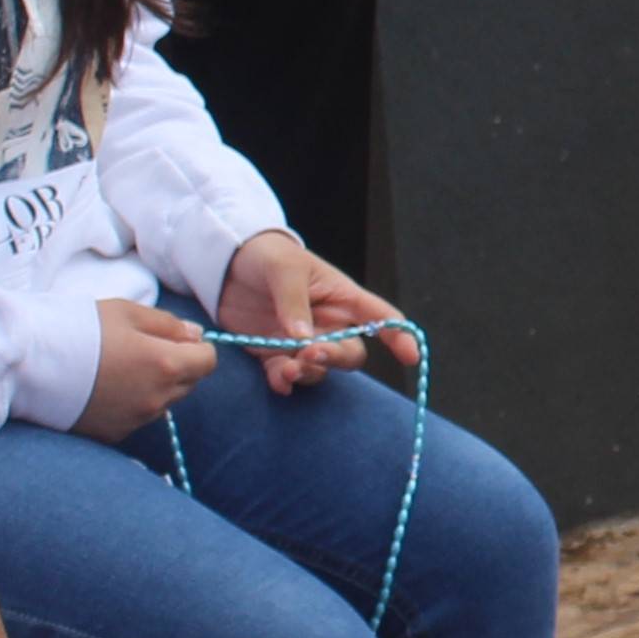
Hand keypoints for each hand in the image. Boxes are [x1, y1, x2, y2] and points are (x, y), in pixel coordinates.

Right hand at [75, 296, 215, 438]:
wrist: (30, 363)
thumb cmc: (79, 328)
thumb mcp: (127, 312)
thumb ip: (168, 324)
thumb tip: (195, 336)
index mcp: (165, 364)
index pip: (207, 361)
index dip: (196, 348)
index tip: (175, 339)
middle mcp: (156, 398)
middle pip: (188, 383)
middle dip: (177, 366)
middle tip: (143, 349)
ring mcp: (135, 420)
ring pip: (163, 402)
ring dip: (155, 386)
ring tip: (119, 368)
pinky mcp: (113, 434)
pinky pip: (137, 417)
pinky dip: (131, 404)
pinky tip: (105, 388)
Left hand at [217, 230, 415, 394]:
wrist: (228, 264)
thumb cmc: (268, 256)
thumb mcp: (284, 269)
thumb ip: (294, 303)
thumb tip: (303, 339)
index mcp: (342, 297)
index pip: (381, 318)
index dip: (400, 336)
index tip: (410, 357)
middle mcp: (328, 324)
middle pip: (350, 353)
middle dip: (336, 358)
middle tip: (310, 353)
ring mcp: (302, 341)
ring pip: (320, 369)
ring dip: (308, 373)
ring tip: (286, 368)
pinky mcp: (274, 353)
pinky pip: (287, 375)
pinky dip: (284, 382)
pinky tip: (277, 379)